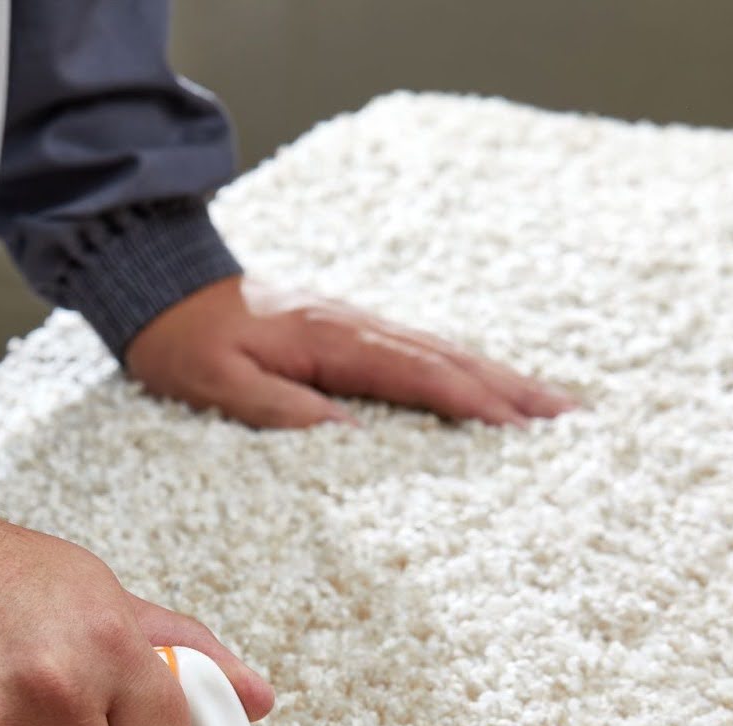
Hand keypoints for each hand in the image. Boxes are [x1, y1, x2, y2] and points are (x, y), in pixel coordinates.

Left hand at [125, 276, 578, 428]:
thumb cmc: (184, 342)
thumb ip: (279, 408)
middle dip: (511, 389)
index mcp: (329, 340)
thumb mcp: (216, 383)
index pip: (415, 373)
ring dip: (499, 377)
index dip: (469, 401)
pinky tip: (487, 385)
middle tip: (571, 418)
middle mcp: (354, 325)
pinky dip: (463, 368)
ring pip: (442, 352)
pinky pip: (420, 351)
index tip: (518, 429)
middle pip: (448, 359)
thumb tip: (349, 435)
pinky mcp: (350, 330)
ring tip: (552, 405)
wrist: (162, 284)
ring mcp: (356, 323)